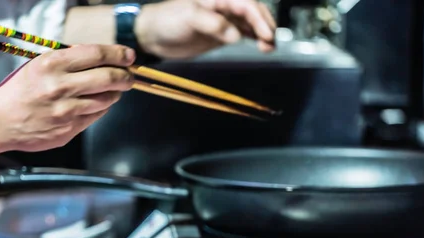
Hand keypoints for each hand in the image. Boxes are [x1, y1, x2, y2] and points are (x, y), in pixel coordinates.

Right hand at [0, 44, 134, 151]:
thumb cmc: (21, 90)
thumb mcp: (40, 66)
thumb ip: (69, 62)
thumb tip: (104, 59)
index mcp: (51, 65)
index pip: (96, 54)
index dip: (118, 54)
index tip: (129, 55)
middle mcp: (60, 87)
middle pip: (108, 78)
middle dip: (125, 76)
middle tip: (129, 76)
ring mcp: (65, 111)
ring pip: (106, 100)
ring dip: (114, 94)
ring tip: (112, 90)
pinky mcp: (68, 130)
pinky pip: (95, 116)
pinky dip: (100, 108)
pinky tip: (95, 104)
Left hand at [135, 0, 275, 58]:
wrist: (153, 35)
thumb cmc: (167, 20)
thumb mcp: (189, 17)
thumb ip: (213, 24)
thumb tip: (235, 35)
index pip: (246, 5)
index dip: (259, 19)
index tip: (266, 34)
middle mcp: (224, 7)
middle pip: (253, 13)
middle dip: (265, 25)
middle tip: (271, 42)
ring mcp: (223, 21)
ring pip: (250, 24)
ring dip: (262, 34)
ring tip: (268, 47)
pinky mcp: (220, 34)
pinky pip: (242, 34)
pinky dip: (253, 39)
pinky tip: (261, 46)